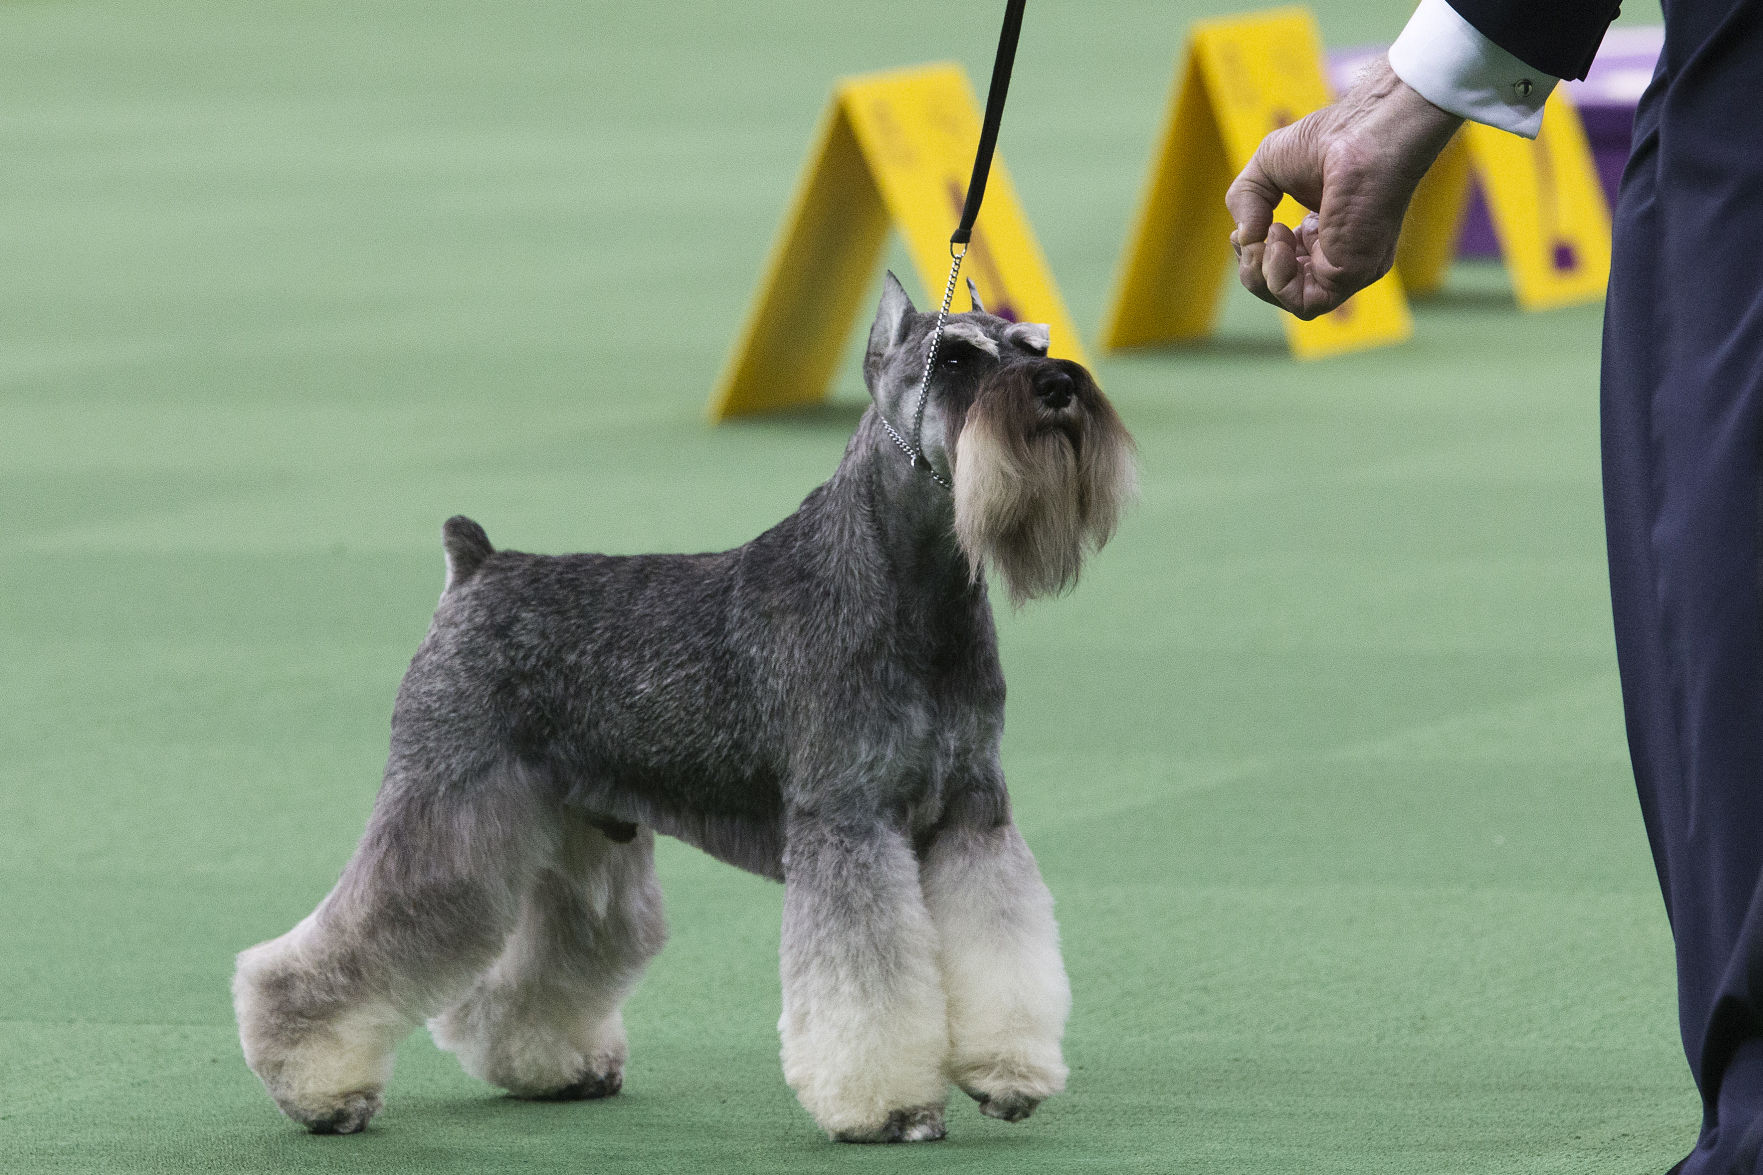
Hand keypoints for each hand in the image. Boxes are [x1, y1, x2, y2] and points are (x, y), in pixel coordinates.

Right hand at [1225, 59, 1462, 319]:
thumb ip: (1245, 202)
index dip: (1253, 254)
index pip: (1281, 266)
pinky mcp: (1351, 274)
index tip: (1248, 225)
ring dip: (1263, 275)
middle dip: (1253, 267)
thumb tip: (1245, 238)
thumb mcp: (1266, 168)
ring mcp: (1346, 268)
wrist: (1363, 133)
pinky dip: (1279, 279)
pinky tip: (1279, 243)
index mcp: (1324, 233)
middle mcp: (1339, 255)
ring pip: (1292, 302)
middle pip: (1282, 290)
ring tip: (1270, 235)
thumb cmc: (1328, 139)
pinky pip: (1305, 303)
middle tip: (1255, 234)